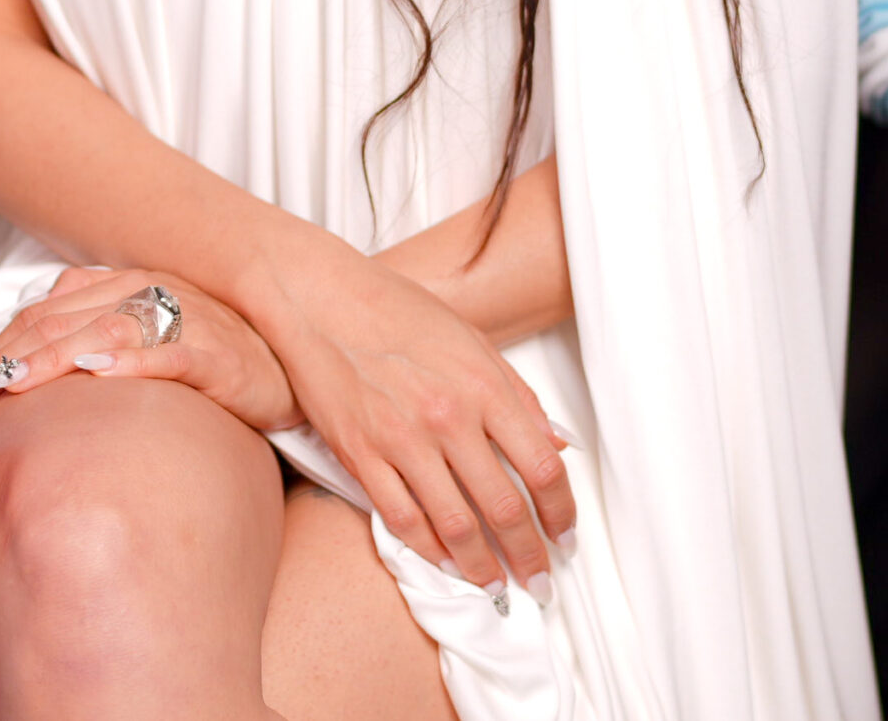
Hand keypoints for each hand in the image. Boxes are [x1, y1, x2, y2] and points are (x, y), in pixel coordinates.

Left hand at [0, 266, 299, 435]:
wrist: (290, 370)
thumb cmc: (210, 359)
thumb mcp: (142, 340)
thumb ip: (89, 335)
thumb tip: (25, 357)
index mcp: (123, 287)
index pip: (42, 314)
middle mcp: (148, 293)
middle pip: (60, 321)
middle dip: (4, 360)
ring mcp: (184, 319)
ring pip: (103, 332)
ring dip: (51, 359)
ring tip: (11, 387)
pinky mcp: (218, 353)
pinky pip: (170, 353)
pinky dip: (132, 362)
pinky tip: (98, 375)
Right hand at [255, 240, 575, 597]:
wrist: (322, 300)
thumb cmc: (400, 312)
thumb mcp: (475, 341)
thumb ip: (519, 396)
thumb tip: (558, 444)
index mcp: (485, 385)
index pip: (542, 466)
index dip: (561, 512)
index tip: (566, 536)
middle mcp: (448, 417)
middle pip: (503, 507)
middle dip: (528, 555)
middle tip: (540, 580)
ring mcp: (401, 441)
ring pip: (454, 526)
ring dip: (482, 567)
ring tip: (497, 586)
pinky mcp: (360, 456)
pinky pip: (402, 520)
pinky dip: (429, 552)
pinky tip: (447, 565)